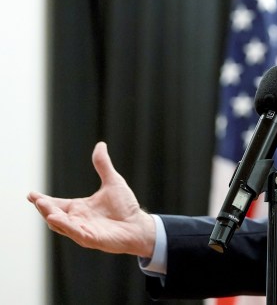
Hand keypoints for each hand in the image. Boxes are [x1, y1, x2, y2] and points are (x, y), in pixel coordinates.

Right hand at [27, 141, 155, 257]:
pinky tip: (56, 218)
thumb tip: (100, 144)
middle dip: (44, 207)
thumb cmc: (126, 207)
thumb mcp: (113, 182)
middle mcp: (78, 220)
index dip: (43, 200)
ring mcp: (83, 230)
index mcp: (79, 208)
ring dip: (51, 215)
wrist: (139, 225)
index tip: (30, 194)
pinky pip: (75, 233)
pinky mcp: (91, 238)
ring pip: (61, 225)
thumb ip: (103, 165)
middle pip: (54, 214)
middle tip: (36, 199)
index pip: (56, 204)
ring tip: (42, 205)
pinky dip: (65, 226)